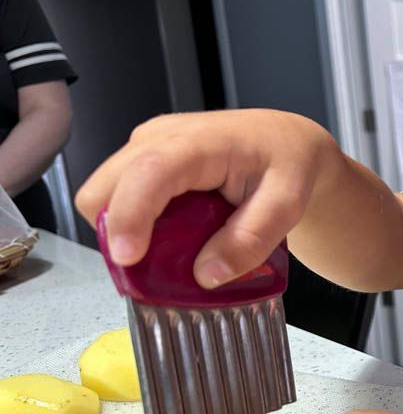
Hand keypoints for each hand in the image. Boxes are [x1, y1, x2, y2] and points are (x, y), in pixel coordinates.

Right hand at [75, 109, 337, 287]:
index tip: (128, 259)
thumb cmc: (287, 165)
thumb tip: (206, 276)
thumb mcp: (286, 206)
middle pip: (104, 188)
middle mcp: (159, 138)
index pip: (149, 172)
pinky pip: (118, 201)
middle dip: (119, 235)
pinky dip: (136, 228)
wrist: (284, 143)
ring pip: (104, 198)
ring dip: (128, 234)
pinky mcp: (141, 162)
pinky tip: (174, 236)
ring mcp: (144, 147)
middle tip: (158, 269)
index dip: (129, 215)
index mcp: (199, 142)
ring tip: (175, 252)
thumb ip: (250, 241)